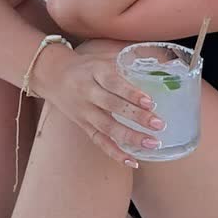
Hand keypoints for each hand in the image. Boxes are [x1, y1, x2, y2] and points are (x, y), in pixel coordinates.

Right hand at [40, 51, 162, 166]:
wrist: (52, 75)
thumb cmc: (86, 65)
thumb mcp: (103, 56)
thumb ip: (129, 60)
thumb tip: (165, 65)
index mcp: (95, 72)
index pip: (113, 83)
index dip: (131, 93)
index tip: (150, 102)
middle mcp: (88, 92)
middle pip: (112, 106)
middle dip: (136, 117)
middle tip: (159, 124)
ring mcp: (84, 111)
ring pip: (107, 127)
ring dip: (130, 137)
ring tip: (152, 143)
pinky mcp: (83, 125)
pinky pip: (98, 141)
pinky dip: (114, 153)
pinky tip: (132, 161)